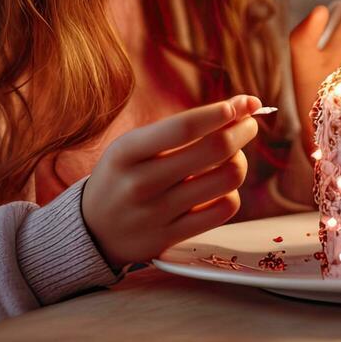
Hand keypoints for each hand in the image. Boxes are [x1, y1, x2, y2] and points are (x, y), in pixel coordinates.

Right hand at [82, 95, 261, 270]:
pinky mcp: (171, 237)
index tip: (244, 104)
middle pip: (215, 149)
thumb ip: (180, 128)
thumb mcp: (133, 146)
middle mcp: (141, 182)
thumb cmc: (123, 175)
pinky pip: (223, 210)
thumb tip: (242, 106)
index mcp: (128, 151)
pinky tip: (221, 188)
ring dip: (240, 161)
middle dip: (243, 130)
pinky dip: (231, 193)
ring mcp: (157, 213)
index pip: (184, 127)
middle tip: (248, 123)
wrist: (92, 230)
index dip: (220, 113)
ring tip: (233, 156)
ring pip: (226, 179)